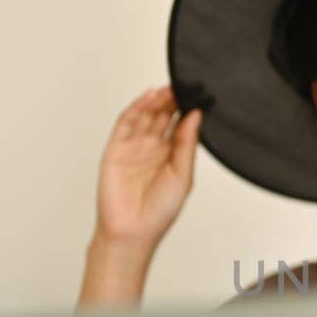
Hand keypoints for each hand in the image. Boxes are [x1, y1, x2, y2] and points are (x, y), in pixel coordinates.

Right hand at [93, 85, 201, 249]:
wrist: (132, 231)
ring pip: (145, 115)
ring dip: (156, 100)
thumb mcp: (183, 176)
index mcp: (171, 156)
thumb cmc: (159, 211)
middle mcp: (152, 149)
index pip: (180, 125)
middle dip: (173, 100)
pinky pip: (126, 122)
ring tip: (170, 88)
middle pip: (162, 116)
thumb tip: (196, 117)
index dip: (188, 109)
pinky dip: (136, 107)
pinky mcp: (116, 148)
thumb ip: (187, 144)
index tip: (200, 94)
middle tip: (185, 86)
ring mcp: (133, 147)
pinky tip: (149, 96)